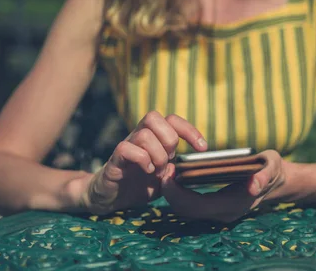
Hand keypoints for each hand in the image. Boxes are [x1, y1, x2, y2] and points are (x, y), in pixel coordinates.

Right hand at [77, 111, 207, 214]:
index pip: (172, 120)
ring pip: (143, 134)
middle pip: (154, 117)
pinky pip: (126, 148)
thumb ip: (176, 172)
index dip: (190, 130)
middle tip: (169, 158)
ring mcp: (126, 146)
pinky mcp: (114, 160)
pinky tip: (147, 171)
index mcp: (155, 138)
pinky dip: (142, 159)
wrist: (112, 198)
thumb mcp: (165, 179)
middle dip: (168, 139)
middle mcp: (139, 137)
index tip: (203, 148)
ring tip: (157, 170)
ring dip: (157, 154)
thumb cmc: (140, 184)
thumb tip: (180, 166)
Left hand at [160, 150, 285, 222]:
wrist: (277, 181)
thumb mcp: (271, 166)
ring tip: (165, 169)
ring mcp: (218, 212)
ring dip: (171, 193)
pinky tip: (175, 175)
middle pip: (185, 210)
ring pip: (185, 210)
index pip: (196, 205)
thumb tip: (253, 185)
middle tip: (162, 168)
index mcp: (233, 205)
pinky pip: (190, 205)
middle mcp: (223, 213)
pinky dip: (179, 193)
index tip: (168, 171)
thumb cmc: (271, 168)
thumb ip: (264, 175)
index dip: (177, 191)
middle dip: (169, 192)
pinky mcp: (214, 207)